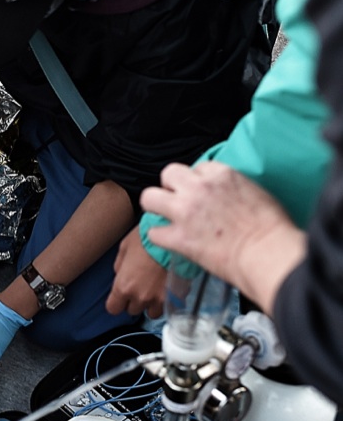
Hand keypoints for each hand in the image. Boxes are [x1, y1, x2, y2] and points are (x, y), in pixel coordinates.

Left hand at [106, 230, 166, 317]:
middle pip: (133, 310)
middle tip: (139, 287)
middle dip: (134, 300)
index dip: (116, 303)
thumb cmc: (146, 237)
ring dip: (151, 304)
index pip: (113, 308)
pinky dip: (168, 299)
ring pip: (153, 313)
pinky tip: (168, 286)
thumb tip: (121, 274)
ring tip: (154, 290)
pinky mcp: (176, 295)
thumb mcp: (124, 248)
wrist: (172, 234)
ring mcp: (160, 298)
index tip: (119, 298)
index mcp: (124, 286)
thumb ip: (119, 266)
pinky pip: (169, 304)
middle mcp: (141, 296)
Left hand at [141, 162, 291, 283]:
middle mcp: (198, 188)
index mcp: (221, 174)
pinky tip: (171, 241)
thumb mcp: (254, 191)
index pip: (196, 168)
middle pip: (168, 174)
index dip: (197, 181)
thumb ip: (230, 187)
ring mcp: (184, 211)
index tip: (201, 193)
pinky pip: (152, 232)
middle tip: (179, 202)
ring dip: (156, 207)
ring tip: (166, 217)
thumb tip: (221, 195)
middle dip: (172, 188)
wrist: (268, 252)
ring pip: (149, 197)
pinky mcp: (178, 237)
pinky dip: (161, 237)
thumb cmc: (271, 227)